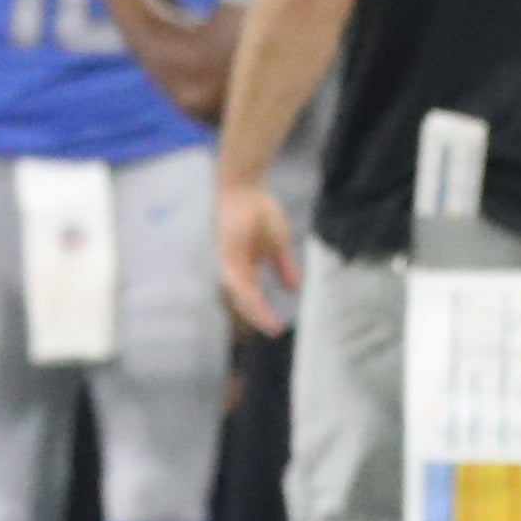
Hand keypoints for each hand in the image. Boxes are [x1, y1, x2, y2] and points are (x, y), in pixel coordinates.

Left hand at [216, 181, 296, 337]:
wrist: (246, 187)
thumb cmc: (258, 211)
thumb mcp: (278, 244)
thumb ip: (283, 267)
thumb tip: (293, 289)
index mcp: (243, 267)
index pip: (251, 296)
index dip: (263, 313)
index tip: (278, 329)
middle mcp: (233, 268)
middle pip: (242, 301)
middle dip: (257, 318)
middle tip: (274, 332)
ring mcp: (228, 261)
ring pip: (239, 293)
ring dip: (253, 310)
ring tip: (269, 324)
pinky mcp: (226, 252)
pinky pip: (236, 278)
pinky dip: (247, 292)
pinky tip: (258, 302)